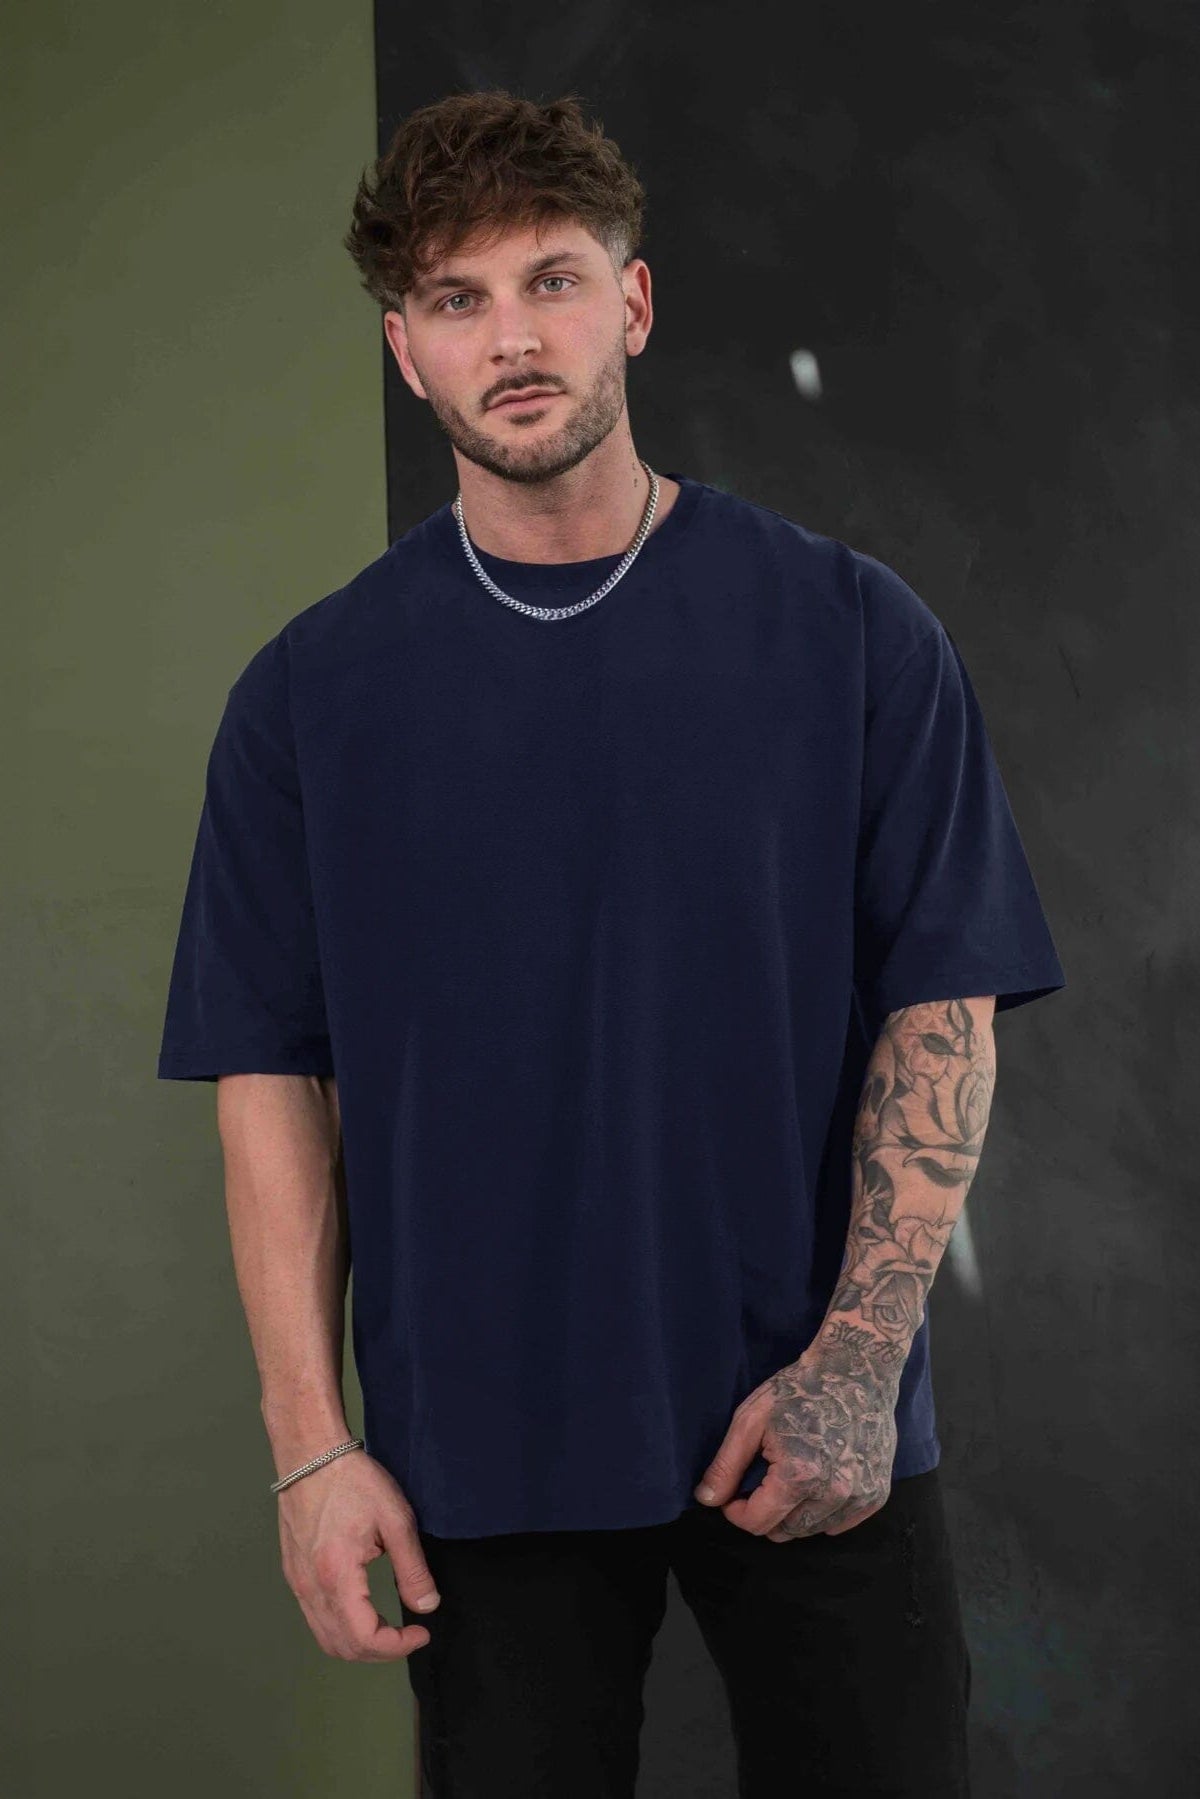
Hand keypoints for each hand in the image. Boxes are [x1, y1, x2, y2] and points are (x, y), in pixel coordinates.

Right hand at [276, 1450, 440, 1658]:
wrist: (311, 1454)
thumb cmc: (352, 1480)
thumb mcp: (396, 1520)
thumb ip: (413, 1569)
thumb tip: (427, 1606)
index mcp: (336, 1575)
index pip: (364, 1638)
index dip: (397, 1646)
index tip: (421, 1632)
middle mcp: (310, 1587)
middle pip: (342, 1647)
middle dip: (380, 1651)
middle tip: (408, 1634)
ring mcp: (297, 1582)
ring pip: (325, 1638)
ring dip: (358, 1644)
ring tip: (388, 1628)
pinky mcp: (293, 1573)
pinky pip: (315, 1618)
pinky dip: (340, 1628)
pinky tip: (362, 1610)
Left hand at [693, 1334, 899, 1540]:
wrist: (857, 1368)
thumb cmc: (799, 1389)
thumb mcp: (751, 1419)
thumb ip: (727, 1465)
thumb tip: (707, 1500)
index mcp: (799, 1475)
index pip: (757, 1523)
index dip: (737, 1511)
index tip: (735, 1492)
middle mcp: (833, 1493)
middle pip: (785, 1531)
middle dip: (766, 1512)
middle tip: (765, 1478)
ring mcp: (859, 1496)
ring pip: (811, 1531)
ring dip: (794, 1513)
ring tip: (792, 1475)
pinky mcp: (876, 1495)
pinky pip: (839, 1523)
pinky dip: (823, 1511)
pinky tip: (818, 1481)